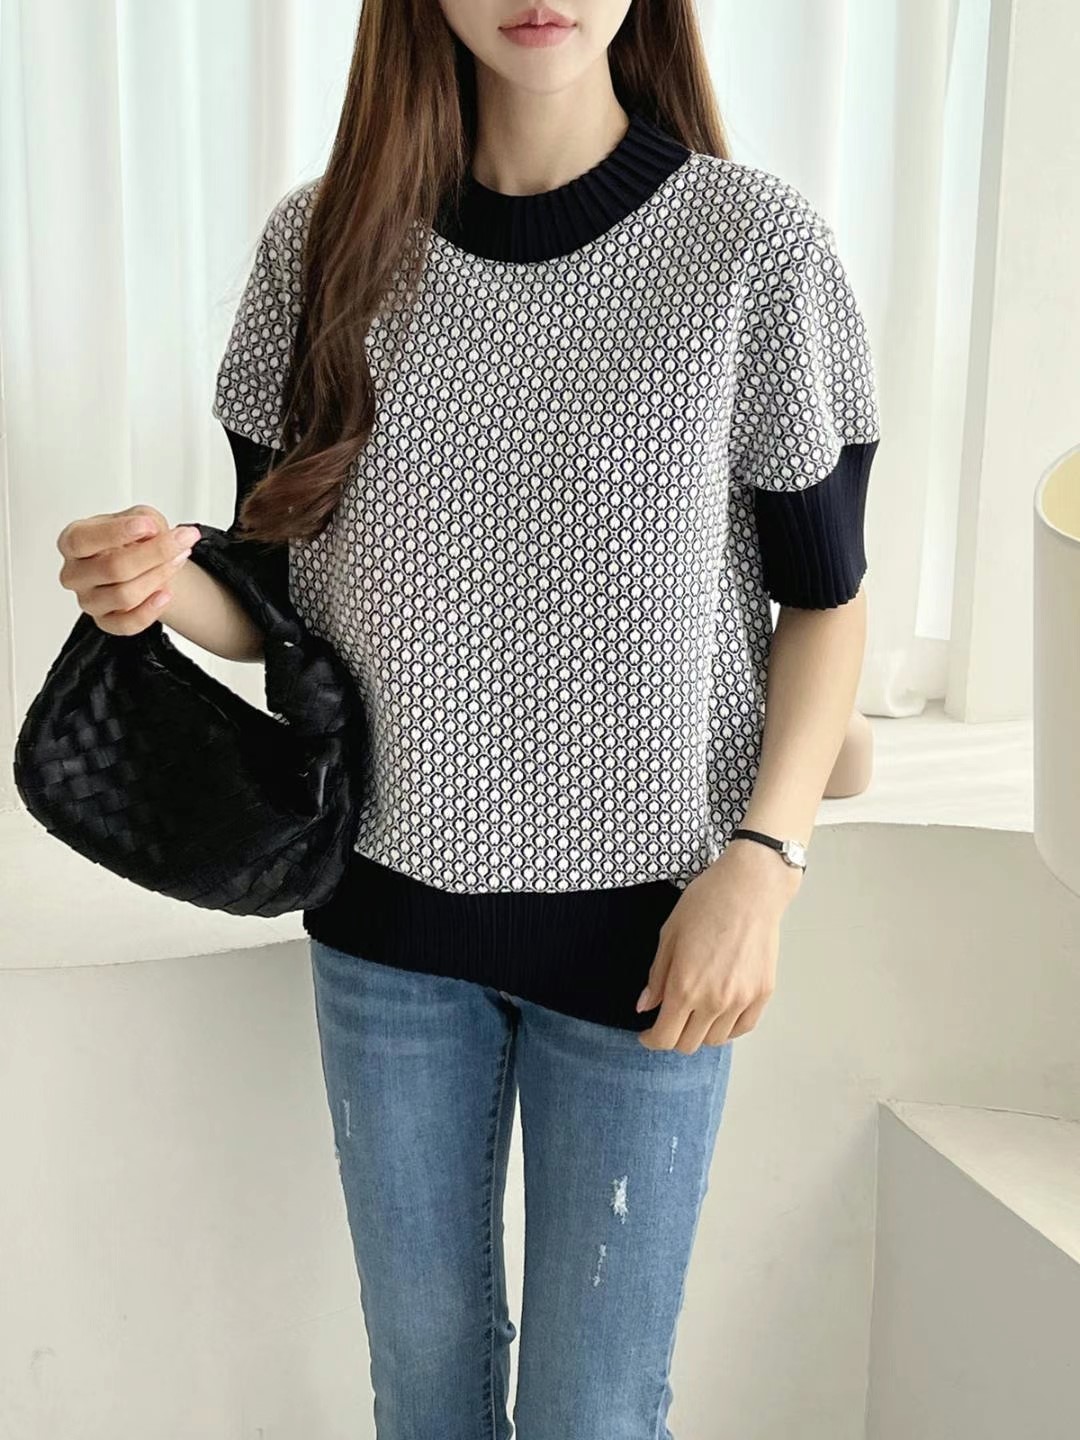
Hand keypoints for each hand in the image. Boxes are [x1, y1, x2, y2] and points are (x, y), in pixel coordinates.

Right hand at [57, 506, 201, 635]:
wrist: (142, 564)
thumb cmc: (131, 540)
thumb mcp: (139, 517)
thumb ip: (145, 519)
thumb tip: (154, 531)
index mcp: (72, 543)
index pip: (82, 541)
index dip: (116, 533)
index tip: (148, 525)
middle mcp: (75, 574)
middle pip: (112, 568)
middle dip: (154, 553)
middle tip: (181, 541)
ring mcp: (88, 601)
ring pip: (125, 596)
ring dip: (159, 576)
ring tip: (178, 560)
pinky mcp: (104, 622)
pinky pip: (127, 624)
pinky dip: (151, 610)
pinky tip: (166, 594)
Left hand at [636, 839, 802, 1053]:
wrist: (750, 887)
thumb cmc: (706, 903)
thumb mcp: (669, 935)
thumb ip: (657, 977)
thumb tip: (646, 1007)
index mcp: (685, 986)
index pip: (665, 1037)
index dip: (651, 1040)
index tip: (647, 1033)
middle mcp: (714, 1000)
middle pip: (689, 1044)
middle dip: (673, 1037)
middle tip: (669, 1020)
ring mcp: (741, 999)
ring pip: (716, 1040)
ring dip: (700, 1033)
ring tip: (695, 1013)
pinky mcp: (762, 994)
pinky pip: (742, 1028)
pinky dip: (728, 1027)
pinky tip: (719, 1012)